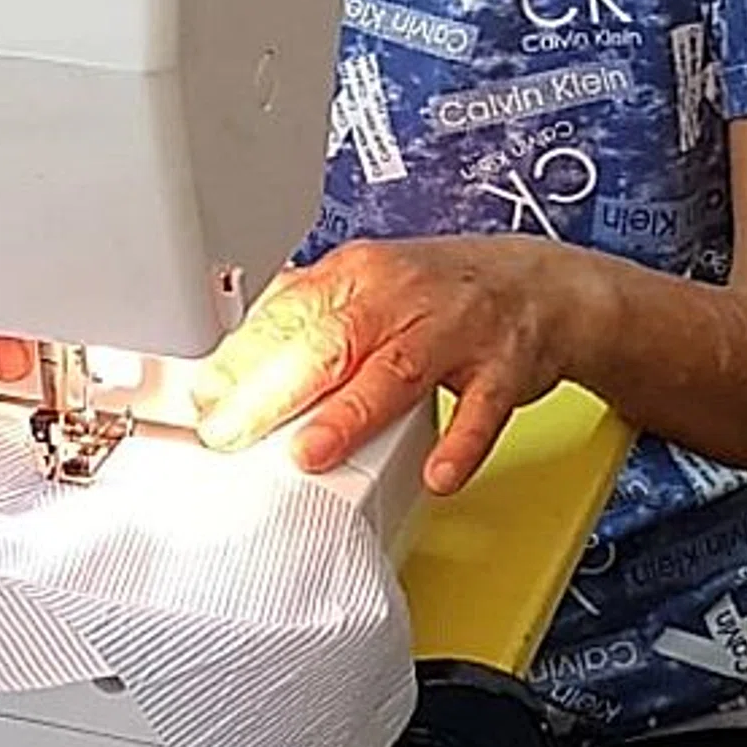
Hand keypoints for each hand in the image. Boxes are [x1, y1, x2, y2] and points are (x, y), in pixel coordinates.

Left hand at [192, 237, 595, 493]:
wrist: (543, 286)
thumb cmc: (442, 293)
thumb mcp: (369, 286)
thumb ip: (306, 320)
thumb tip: (229, 362)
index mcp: (359, 274)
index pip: (288, 313)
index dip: (242, 358)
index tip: (203, 397)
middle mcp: (406, 296)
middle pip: (332, 341)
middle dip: (276, 391)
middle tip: (231, 433)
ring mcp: (458, 331)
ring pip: (397, 372)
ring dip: (351, 416)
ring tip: (310, 456)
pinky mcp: (505, 368)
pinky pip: (483, 409)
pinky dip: (461, 443)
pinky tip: (437, 472)